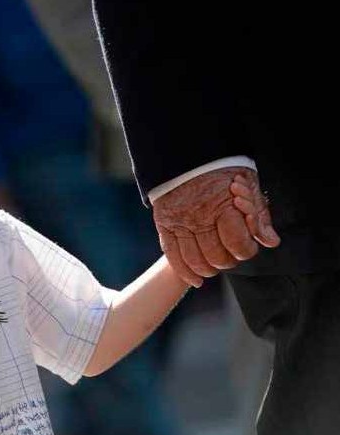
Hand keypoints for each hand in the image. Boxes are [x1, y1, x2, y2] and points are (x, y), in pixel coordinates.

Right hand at [152, 167, 279, 287]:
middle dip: (228, 260)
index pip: (237, 244)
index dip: (246, 249)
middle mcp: (199, 217)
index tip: (246, 244)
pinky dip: (184, 271)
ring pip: (195, 261)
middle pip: (217, 257)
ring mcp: (179, 222)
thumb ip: (258, 215)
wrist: (186, 155)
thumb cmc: (221, 169)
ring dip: (208, 268)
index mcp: (222, 206)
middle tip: (230, 252)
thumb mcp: (247, 184)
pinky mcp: (164, 224)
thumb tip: (270, 241)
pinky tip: (196, 279)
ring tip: (214, 264)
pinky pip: (172, 255)